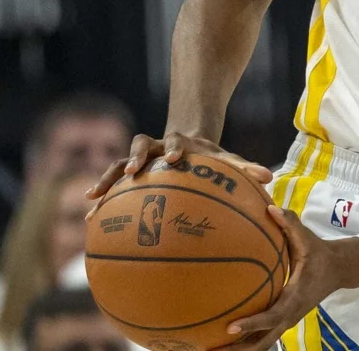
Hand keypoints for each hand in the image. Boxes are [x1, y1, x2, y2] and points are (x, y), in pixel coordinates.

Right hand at [85, 133, 272, 207]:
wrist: (186, 148)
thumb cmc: (210, 159)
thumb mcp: (226, 161)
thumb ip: (245, 168)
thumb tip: (269, 178)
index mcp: (179, 143)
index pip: (174, 140)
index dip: (173, 147)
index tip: (174, 157)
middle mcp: (155, 147)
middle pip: (140, 145)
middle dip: (135, 156)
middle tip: (131, 170)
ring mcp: (138, 159)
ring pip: (117, 163)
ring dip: (107, 178)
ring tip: (94, 197)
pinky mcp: (127, 173)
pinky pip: (110, 183)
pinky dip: (101, 197)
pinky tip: (89, 218)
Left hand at [218, 208, 358, 349]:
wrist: (340, 269)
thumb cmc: (320, 254)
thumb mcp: (308, 239)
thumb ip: (290, 224)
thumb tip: (270, 208)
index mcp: (295, 297)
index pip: (273, 316)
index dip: (252, 324)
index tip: (229, 327)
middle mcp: (290, 315)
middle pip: (263, 342)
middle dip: (237, 350)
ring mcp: (287, 321)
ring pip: (261, 344)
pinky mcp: (283, 321)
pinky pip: (262, 337)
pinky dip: (245, 342)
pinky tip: (223, 341)